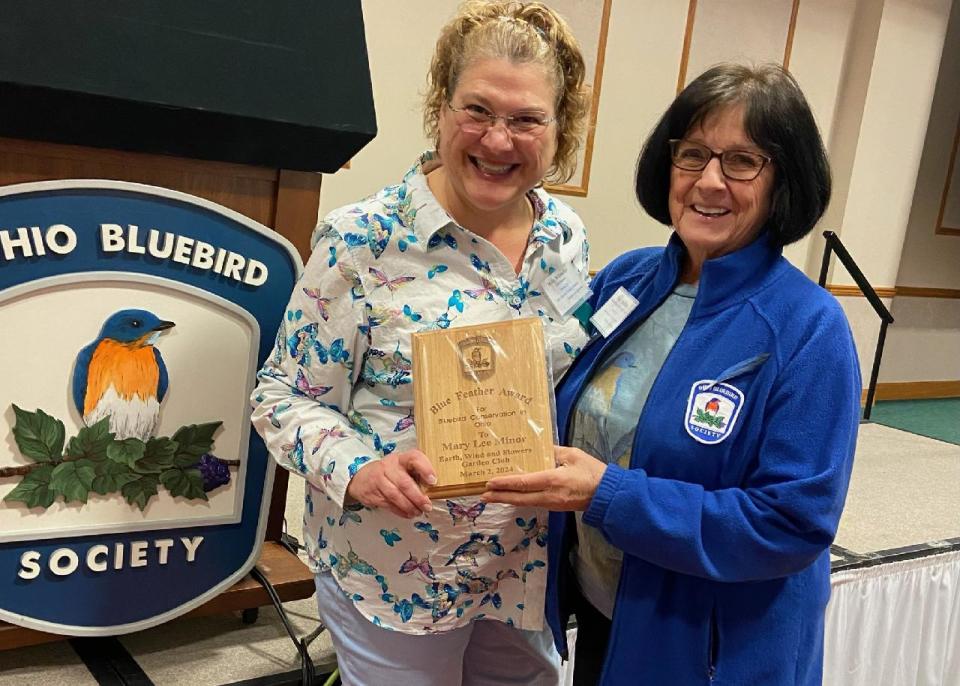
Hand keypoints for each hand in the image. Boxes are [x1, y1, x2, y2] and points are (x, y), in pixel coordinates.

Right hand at [346, 449, 436, 517]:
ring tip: (418, 512)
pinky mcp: (372, 494)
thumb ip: (415, 473)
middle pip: (404, 483)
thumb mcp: (401, 466)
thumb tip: (435, 488)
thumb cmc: (389, 472)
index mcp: (400, 459)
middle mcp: (388, 467)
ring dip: (409, 507)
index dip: (425, 468)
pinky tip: (408, 514)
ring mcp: (378, 480)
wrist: (361, 477)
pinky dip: (400, 511)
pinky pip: (388, 504)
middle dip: (418, 497)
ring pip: (395, 496)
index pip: (414, 457)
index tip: (433, 481)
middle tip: (427, 506)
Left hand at [481, 446, 606, 510]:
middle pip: (519, 498)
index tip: (490, 482)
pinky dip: (519, 499)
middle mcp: (549, 495)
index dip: (505, 483)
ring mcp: (551, 503)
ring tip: (492, 496)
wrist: (607, 495)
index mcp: (553, 480)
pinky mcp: (554, 506)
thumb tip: (535, 447)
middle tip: (483, 495)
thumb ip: (552, 451)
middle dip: (500, 496)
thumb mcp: (572, 454)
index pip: (524, 482)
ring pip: (524, 502)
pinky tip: (512, 496)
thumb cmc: (592, 471)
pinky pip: (532, 503)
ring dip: (507, 499)